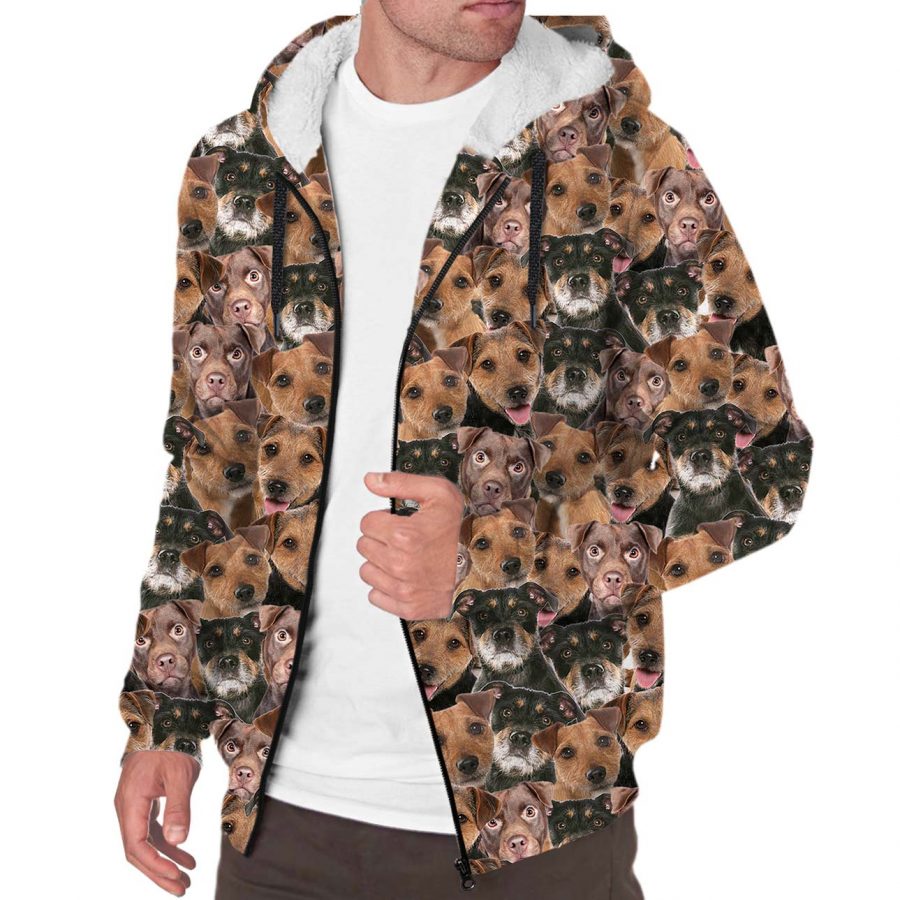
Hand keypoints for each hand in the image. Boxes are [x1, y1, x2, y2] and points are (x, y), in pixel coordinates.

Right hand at [115, 750, 199, 895]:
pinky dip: (167, 843)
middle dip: (159, 872)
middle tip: (182, 889)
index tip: (176, 877)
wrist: (164, 719)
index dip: (155, 865)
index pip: (137, 846)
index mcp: (130, 802)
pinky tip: (184, 855)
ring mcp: (134, 804)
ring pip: (145, 842)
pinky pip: (152, 829)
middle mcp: (127, 807)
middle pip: (138, 850)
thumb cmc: (172, 744)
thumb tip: (177, 840)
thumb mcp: (180, 774)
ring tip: (187, 877)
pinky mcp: (144, 800)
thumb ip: (178, 807)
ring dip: (164, 861)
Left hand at [359, 471, 463, 618]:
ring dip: (381, 563)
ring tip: (404, 558)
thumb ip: (400, 482)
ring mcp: (403, 588)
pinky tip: (404, 577)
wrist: (485, 565)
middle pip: (365, 546)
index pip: (367, 523)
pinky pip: (376, 596)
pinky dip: (386, 587)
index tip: (399, 523)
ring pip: (367, 571)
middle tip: (404, 540)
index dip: (383, 519)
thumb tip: (371, 480)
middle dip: (381, 540)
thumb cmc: (464, 531)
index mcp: (404, 535)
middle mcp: (400, 563)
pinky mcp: (407, 607)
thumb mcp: (439, 494)